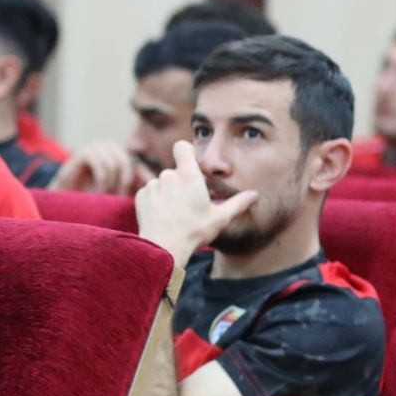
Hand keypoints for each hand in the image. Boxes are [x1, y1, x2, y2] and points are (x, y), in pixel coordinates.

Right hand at [51, 141, 147, 195]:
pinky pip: (101, 165)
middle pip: (125, 163)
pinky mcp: (84, 152)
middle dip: (122, 183)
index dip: (137, 178)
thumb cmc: (90, 194)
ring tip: (104, 196)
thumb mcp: (114, 188)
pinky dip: (102, 181)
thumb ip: (130, 183)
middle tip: (115, 198)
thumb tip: (152, 180)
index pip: (134, 163)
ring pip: (114, 164)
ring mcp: (96, 147)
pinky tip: (97, 192)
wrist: (63, 195)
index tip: (135, 194)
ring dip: (110, 183)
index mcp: (117, 153)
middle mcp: (108, 146)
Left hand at [134, 141, 258, 266]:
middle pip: (175, 170)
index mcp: (188, 175)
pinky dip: (155, 200)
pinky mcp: (140, 197)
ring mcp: (152, 186)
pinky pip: (149, 192)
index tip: (191, 162)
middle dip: (182, 181)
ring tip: (175, 212)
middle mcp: (168, 175)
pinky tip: (162, 215)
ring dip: (168, 192)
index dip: (186, 152)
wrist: (163, 248)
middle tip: (189, 202)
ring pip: (162, 182)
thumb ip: (237, 203)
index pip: (182, 147)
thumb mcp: (220, 218)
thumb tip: (254, 195)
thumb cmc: (194, 232)